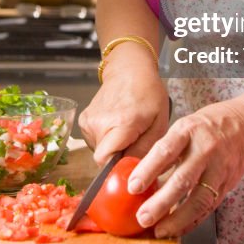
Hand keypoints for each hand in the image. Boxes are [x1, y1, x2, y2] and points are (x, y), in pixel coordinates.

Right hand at [78, 46, 169, 162]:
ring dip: (113, 147)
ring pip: (99, 151)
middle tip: (134, 142)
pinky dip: (106, 138)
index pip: (105, 162)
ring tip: (127, 130)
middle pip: (104, 159)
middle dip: (119, 157)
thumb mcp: (159, 124)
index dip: (117, 169)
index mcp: (121, 124)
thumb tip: (132, 173)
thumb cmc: (149, 94)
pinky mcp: (84, 120)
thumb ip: (145, 151)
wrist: (130, 70)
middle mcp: (100, 123)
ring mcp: (89, 121)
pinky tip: (116, 125)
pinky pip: (95, 141)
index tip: (129, 166)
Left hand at [127, 91, 243, 237]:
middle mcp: (206, 149)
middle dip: (160, 203)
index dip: (148, 170)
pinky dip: (192, 221)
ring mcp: (219, 168)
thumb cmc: (209, 126)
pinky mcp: (227, 184)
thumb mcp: (186, 126)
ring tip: (159, 231)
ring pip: (198, 199)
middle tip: (142, 217)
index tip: (132, 187)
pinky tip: (178, 229)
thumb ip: (166, 150)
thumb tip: (139, 176)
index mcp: (189, 130)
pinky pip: (209, 207)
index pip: (166, 150)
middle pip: (182, 180)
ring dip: (177, 219)